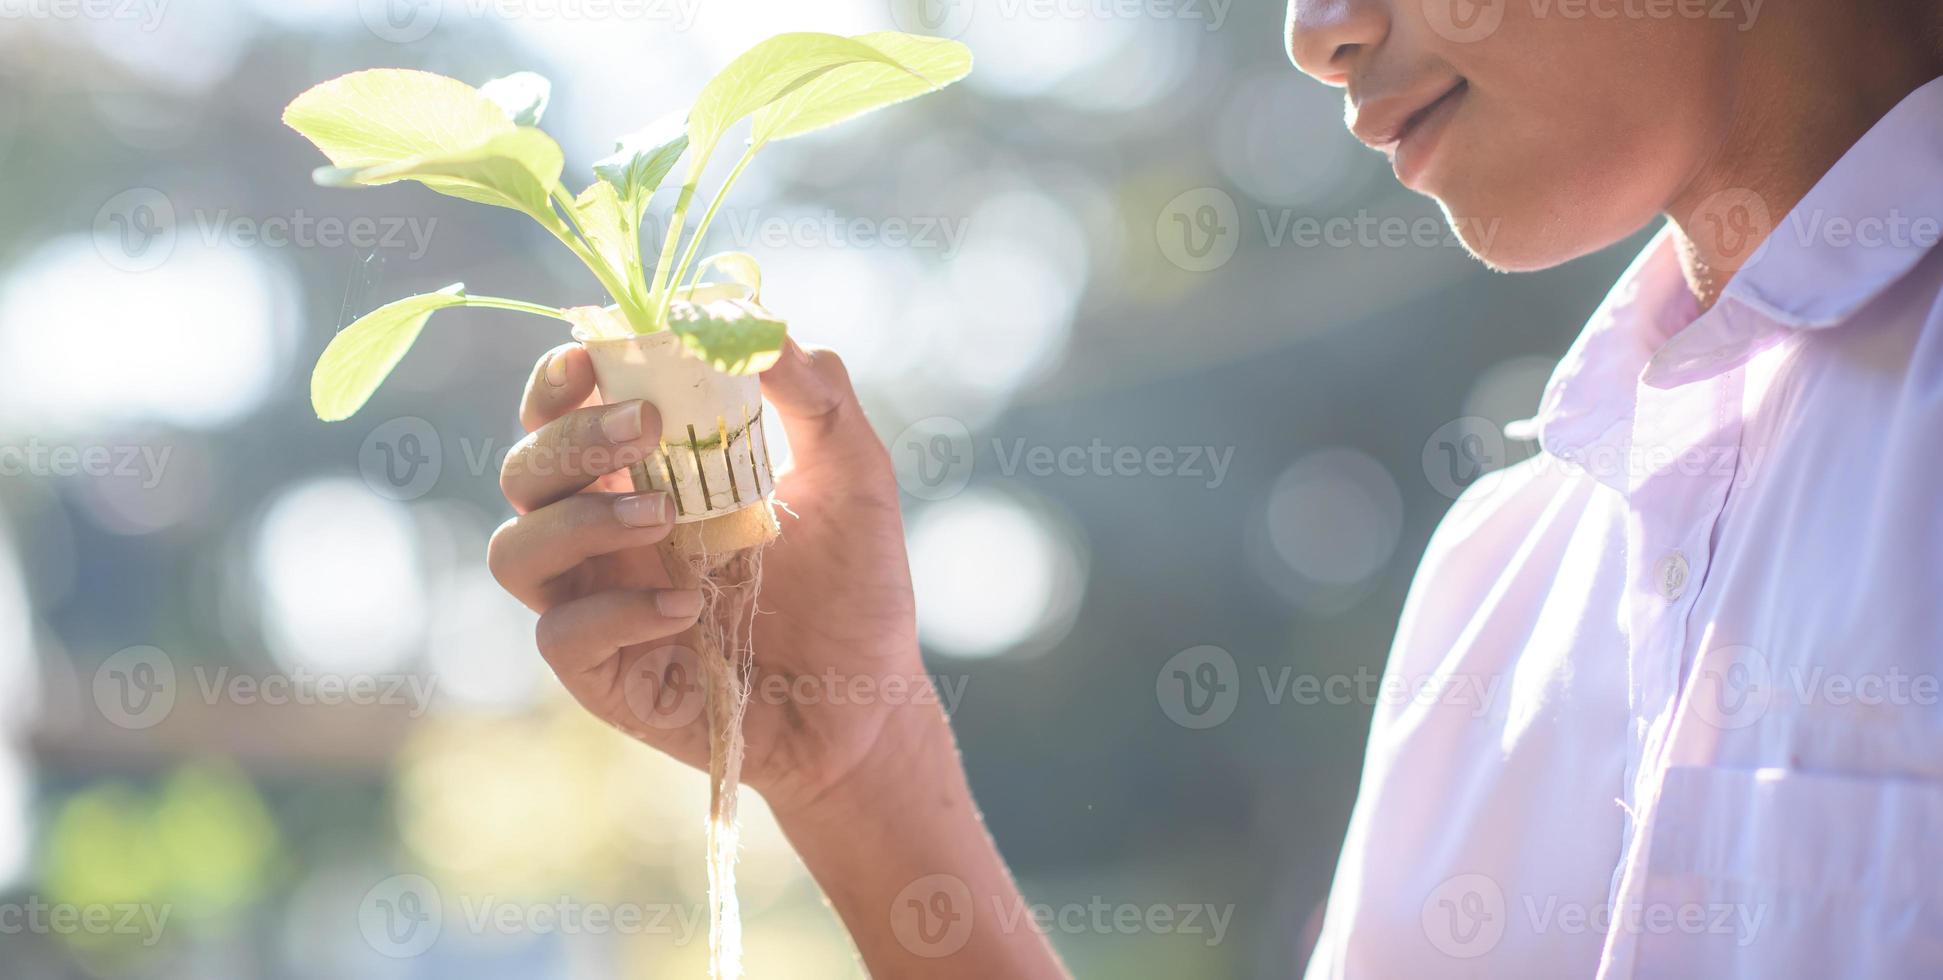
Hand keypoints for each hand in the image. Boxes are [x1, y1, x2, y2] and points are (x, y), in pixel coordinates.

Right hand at [487, 338, 941, 816]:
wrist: (867, 698)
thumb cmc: (852, 585)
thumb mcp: (853, 474)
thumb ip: (815, 395)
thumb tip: (763, 325)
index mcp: (640, 475)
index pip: (562, 413)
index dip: (558, 380)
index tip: (593, 356)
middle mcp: (602, 537)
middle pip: (524, 471)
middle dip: (570, 438)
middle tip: (647, 427)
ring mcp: (595, 606)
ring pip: (516, 550)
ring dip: (578, 520)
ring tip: (665, 517)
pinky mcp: (605, 677)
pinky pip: (562, 636)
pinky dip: (619, 612)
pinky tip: (690, 605)